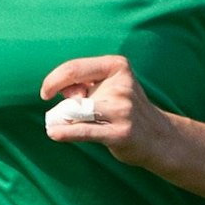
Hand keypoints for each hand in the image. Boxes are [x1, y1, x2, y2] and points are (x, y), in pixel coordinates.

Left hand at [39, 55, 173, 168]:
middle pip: (76, 90)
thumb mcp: (108, 87)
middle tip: (60, 113)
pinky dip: (67, 132)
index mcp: (117, 66)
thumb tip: (60, 91)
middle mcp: (122, 85)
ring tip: (55, 124)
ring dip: (63, 118)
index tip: (45, 93)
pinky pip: (86, 131)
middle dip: (62, 102)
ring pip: (80, 111)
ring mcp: (123, 110)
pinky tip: (54, 133)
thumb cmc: (124, 109)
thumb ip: (83, 85)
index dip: (53, 80)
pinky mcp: (120, 133)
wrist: (158, 137)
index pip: (75, 68)